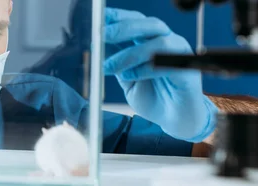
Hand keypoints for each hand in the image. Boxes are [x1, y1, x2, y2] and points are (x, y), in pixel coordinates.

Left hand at [104, 8, 218, 141]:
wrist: (174, 120)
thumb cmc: (153, 96)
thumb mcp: (126, 77)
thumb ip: (115, 61)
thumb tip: (95, 46)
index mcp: (152, 41)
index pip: (136, 21)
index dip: (118, 16)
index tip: (98, 17)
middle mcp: (168, 43)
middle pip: (149, 24)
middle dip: (123, 27)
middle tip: (101, 35)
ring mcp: (180, 55)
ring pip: (159, 42)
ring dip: (130, 54)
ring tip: (109, 67)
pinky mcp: (188, 72)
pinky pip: (167, 64)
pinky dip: (145, 69)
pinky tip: (129, 76)